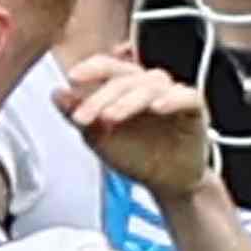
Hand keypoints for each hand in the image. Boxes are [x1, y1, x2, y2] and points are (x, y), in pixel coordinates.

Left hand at [52, 52, 216, 198]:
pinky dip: (172, 99)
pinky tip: (156, 108)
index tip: (72, 78)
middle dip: (102, 97)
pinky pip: (186, 96)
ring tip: (111, 117)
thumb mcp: (99, 138)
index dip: (91, 68)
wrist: (167, 182)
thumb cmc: (136, 155)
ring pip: (152, 84)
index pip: (108, 67)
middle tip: (85, 117)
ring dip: (129, 100)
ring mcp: (173, 94)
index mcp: (126, 86)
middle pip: (125, 78)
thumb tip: (56, 93)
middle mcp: (149, 84)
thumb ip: (78, 115)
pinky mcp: (195, 108)